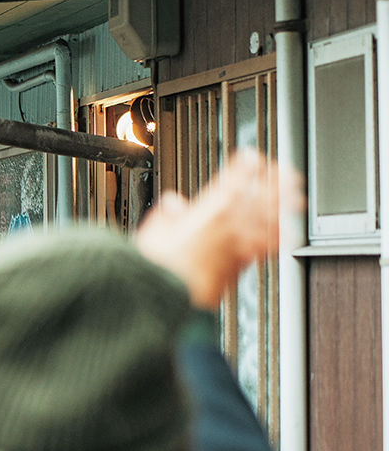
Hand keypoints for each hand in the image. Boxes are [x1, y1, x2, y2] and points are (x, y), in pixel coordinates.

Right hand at [134, 149, 300, 310]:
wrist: (165, 293)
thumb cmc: (157, 265)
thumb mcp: (153, 231)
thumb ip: (166, 214)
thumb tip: (173, 203)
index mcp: (207, 210)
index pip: (232, 180)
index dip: (246, 166)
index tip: (253, 157)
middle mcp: (229, 224)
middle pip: (259, 197)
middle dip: (275, 184)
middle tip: (289, 174)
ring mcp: (238, 244)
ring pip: (267, 220)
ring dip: (284, 208)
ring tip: (297, 200)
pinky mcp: (241, 264)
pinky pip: (266, 248)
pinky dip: (279, 240)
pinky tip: (290, 236)